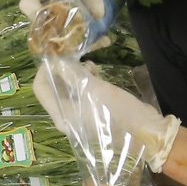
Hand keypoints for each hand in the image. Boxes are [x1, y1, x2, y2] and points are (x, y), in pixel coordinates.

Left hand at [31, 60, 180, 177]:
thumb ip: (71, 73)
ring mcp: (78, 115)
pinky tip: (95, 72)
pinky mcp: (91, 112)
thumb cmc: (116, 111)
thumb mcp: (93, 89)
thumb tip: (55, 60)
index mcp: (61, 115)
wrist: (146, 131)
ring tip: (90, 66)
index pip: (40, 88)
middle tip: (75, 55)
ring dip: (76, 73)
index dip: (46, 68)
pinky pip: (80, 92)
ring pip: (68, 88)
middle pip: (53, 87)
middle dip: (62, 68)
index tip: (58, 54)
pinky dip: (84, 80)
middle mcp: (65, 117)